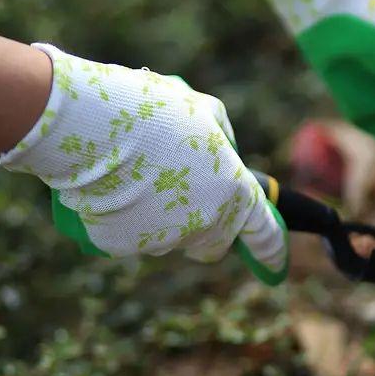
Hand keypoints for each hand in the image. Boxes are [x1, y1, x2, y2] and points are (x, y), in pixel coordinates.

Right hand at [0, 45, 287, 282]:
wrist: (98, 124)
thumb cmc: (158, 112)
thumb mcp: (206, 111)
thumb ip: (225, 139)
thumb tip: (224, 153)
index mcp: (236, 196)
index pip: (265, 236)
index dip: (272, 250)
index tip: (276, 264)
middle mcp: (207, 226)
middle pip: (213, 244)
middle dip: (206, 227)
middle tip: (185, 194)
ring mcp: (164, 241)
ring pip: (168, 239)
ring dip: (161, 218)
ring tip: (137, 173)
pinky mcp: (122, 246)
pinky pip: (128, 237)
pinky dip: (122, 219)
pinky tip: (112, 186)